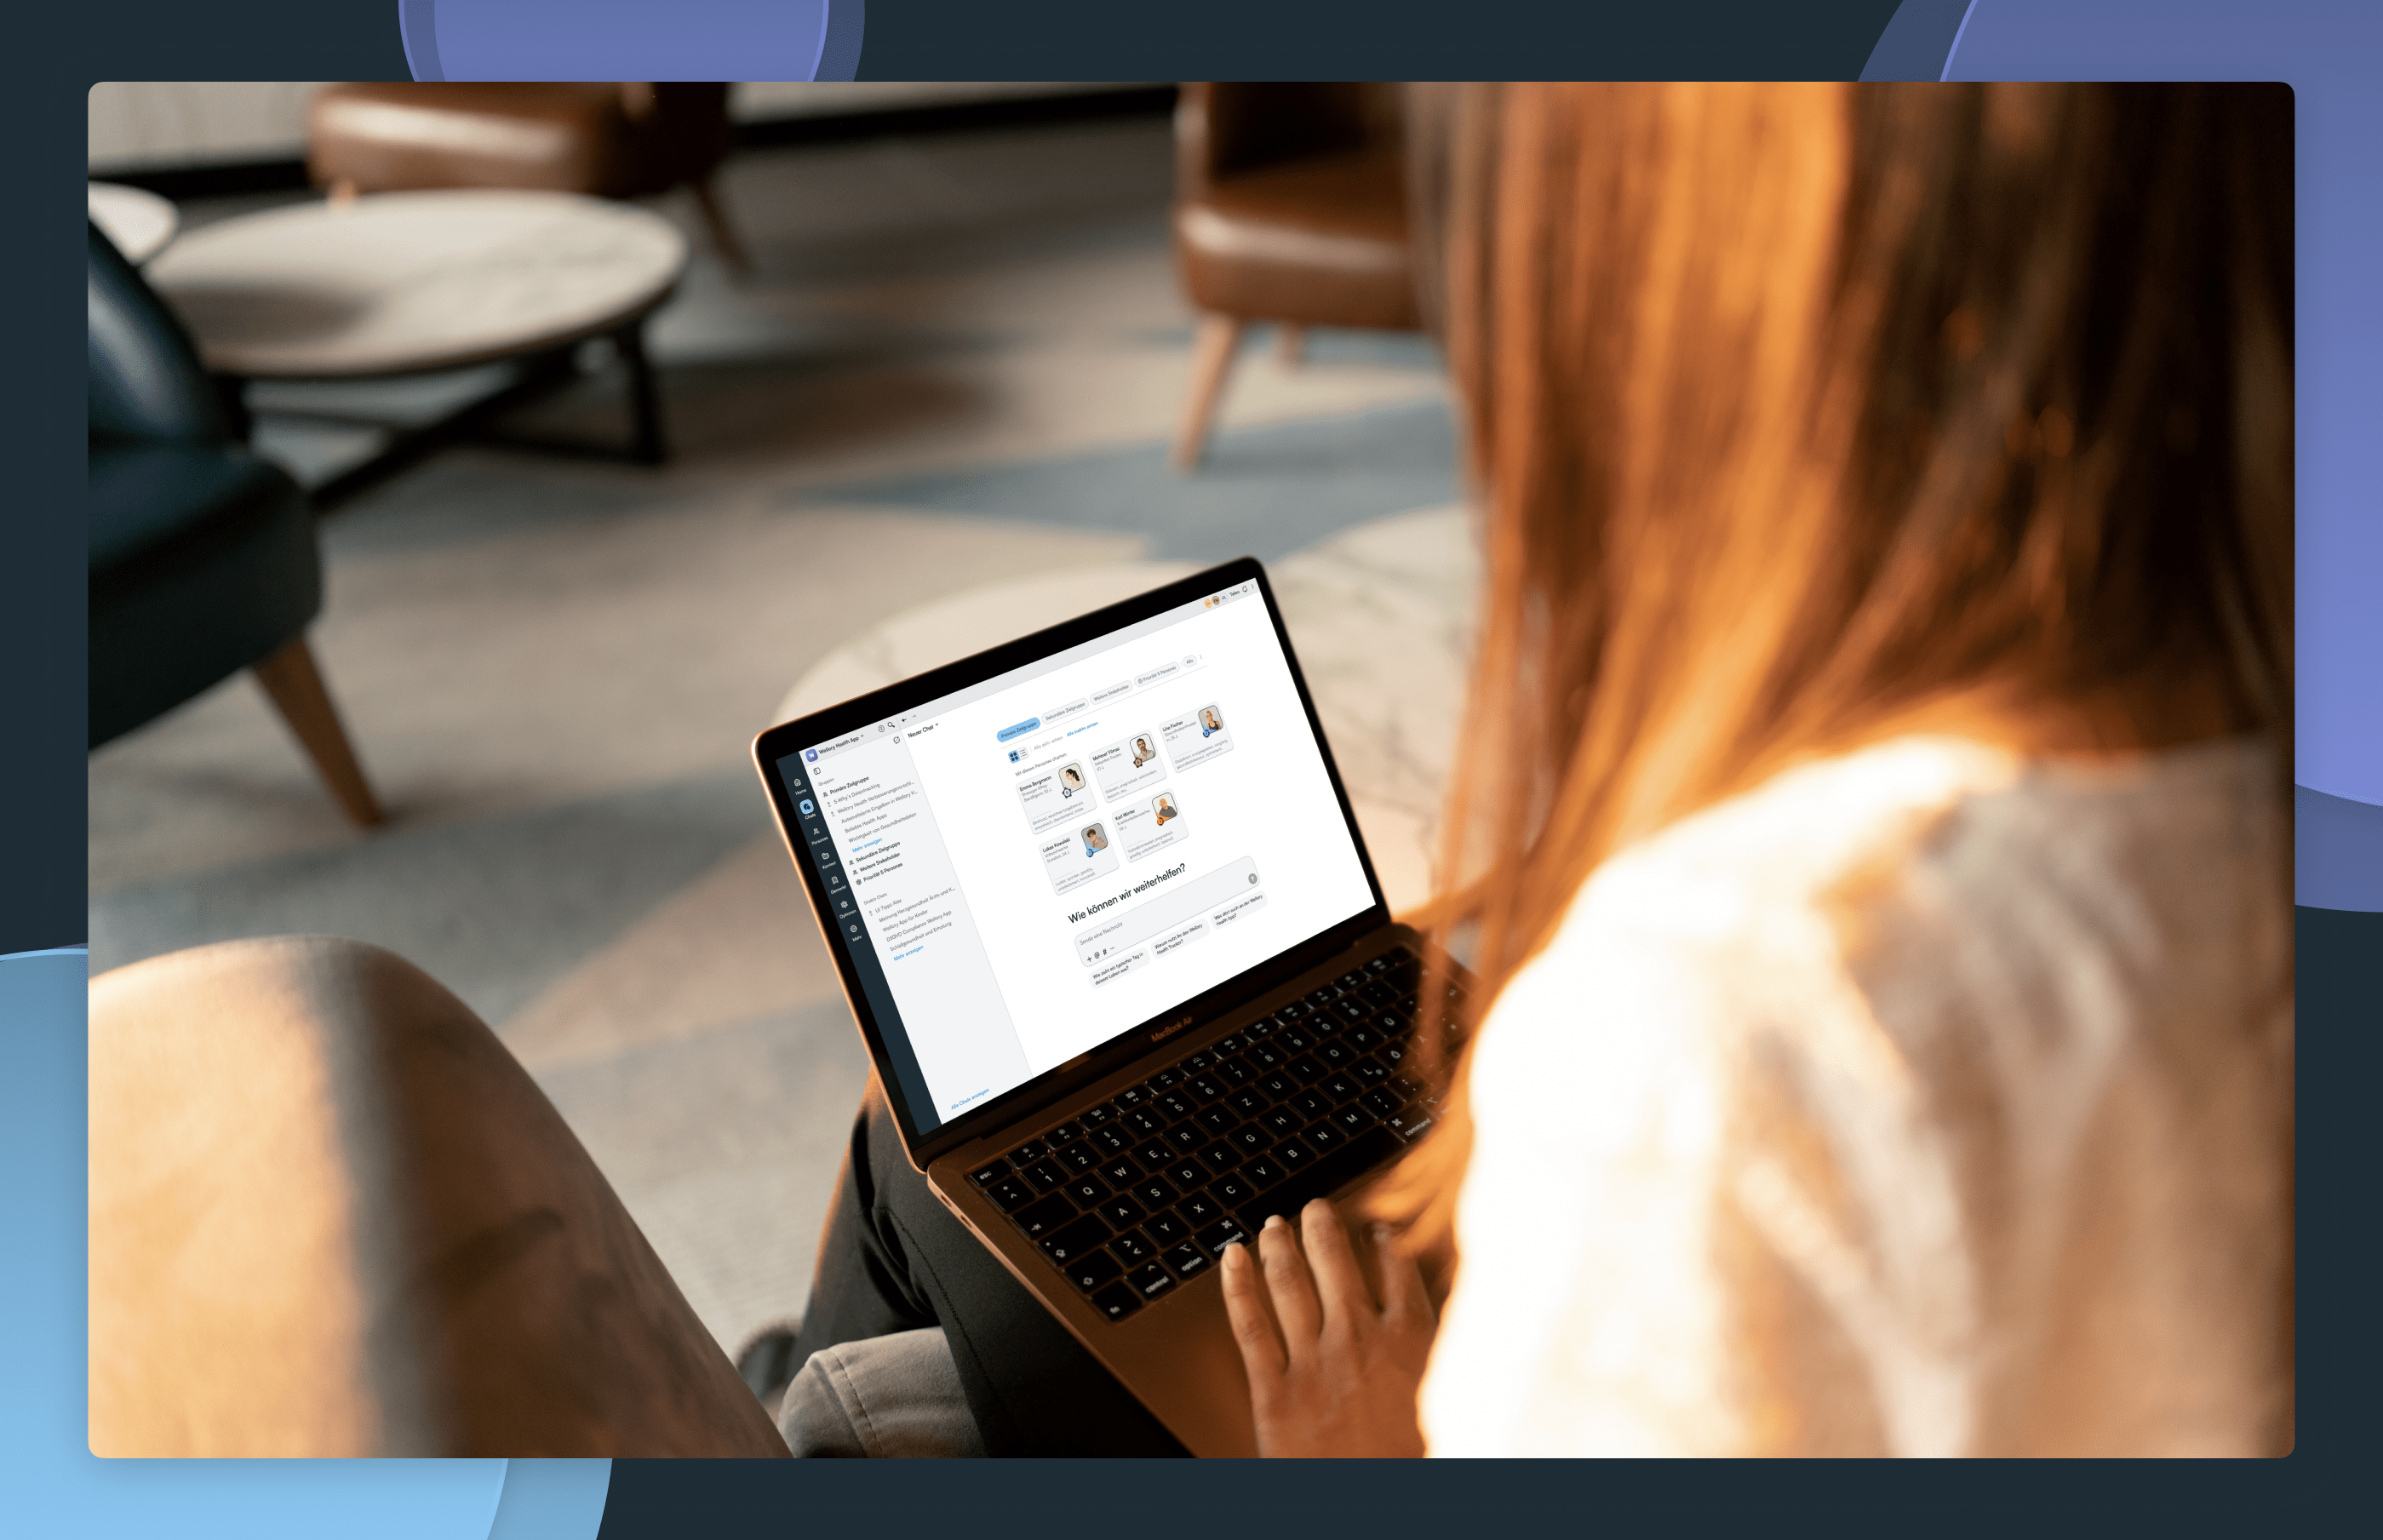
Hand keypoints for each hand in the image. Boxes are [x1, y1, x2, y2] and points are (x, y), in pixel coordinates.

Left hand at [1219, 1199, 1436, 1457]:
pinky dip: (1237, 1285)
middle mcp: (1360, 1338)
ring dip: (1280, 1245)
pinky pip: (1250, 1324)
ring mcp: (1314, 1361)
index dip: (1384, 1243)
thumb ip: (1441, 1353)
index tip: (1377, 1230)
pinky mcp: (1274, 1390)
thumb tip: (1451, 1322)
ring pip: (1290, 1282)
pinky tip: (1231, 1257)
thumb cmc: (1416, 1464)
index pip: (1397, 1270)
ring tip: (1274, 1225)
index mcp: (1410, 1340)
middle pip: (1336, 1262)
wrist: (1377, 1512)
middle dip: (1322, 1227)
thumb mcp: (1448, 1397)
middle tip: (1313, 1209)